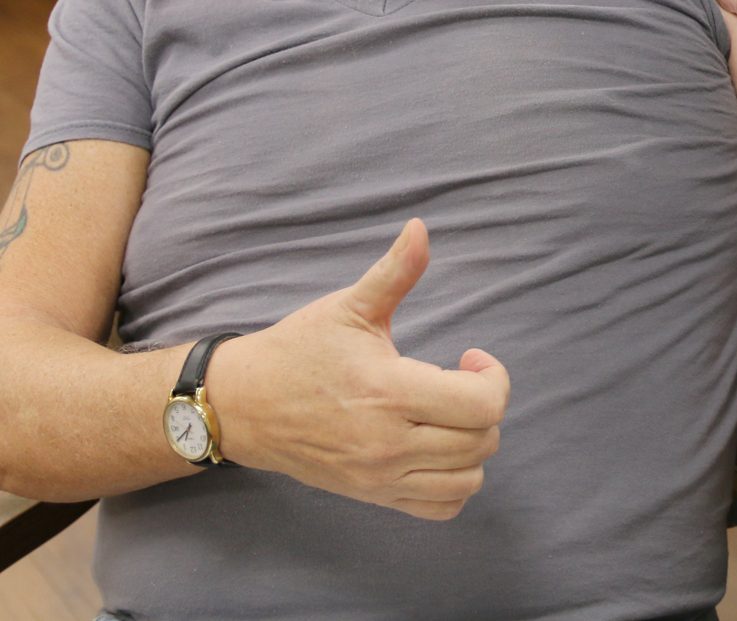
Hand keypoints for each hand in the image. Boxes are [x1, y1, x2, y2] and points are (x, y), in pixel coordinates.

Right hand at [203, 220, 510, 520]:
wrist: (243, 406)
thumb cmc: (299, 351)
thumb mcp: (349, 307)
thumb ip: (395, 271)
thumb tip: (421, 228)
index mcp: (389, 392)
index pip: (482, 405)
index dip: (493, 377)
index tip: (468, 356)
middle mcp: (388, 443)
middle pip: (483, 440)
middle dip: (486, 405)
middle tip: (459, 380)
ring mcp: (381, 476)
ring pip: (469, 478)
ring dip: (474, 443)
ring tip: (450, 413)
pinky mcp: (373, 495)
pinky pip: (442, 507)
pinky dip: (456, 482)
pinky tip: (440, 447)